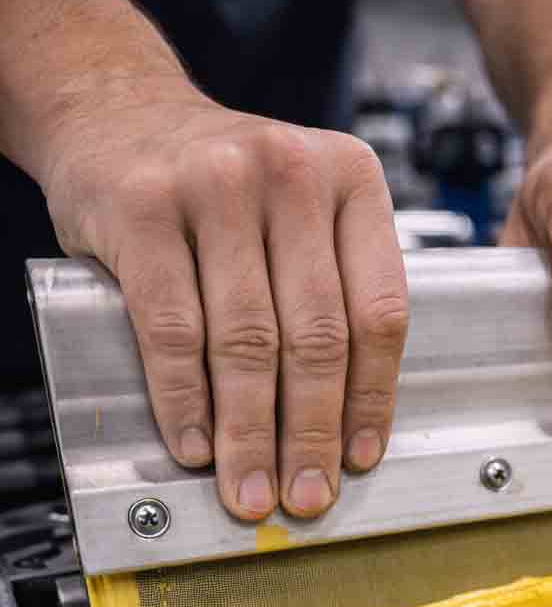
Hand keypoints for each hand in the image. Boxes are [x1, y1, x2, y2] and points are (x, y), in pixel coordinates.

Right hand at [41, 85, 407, 518]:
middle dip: (311, 435)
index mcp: (352, 178)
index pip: (380, 312)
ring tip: (251, 491)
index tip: (360, 460)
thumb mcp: (300, 211)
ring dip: (249, 435)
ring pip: (247, 341)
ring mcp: (215, 185)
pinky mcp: (143, 208)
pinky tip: (195, 446)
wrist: (117, 109)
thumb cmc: (221, 183)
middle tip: (305, 497)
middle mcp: (291, 173)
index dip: (372, 400)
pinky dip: (185, 400)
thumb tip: (342, 428)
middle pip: (316, 336)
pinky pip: (172, 329)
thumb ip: (331, 289)